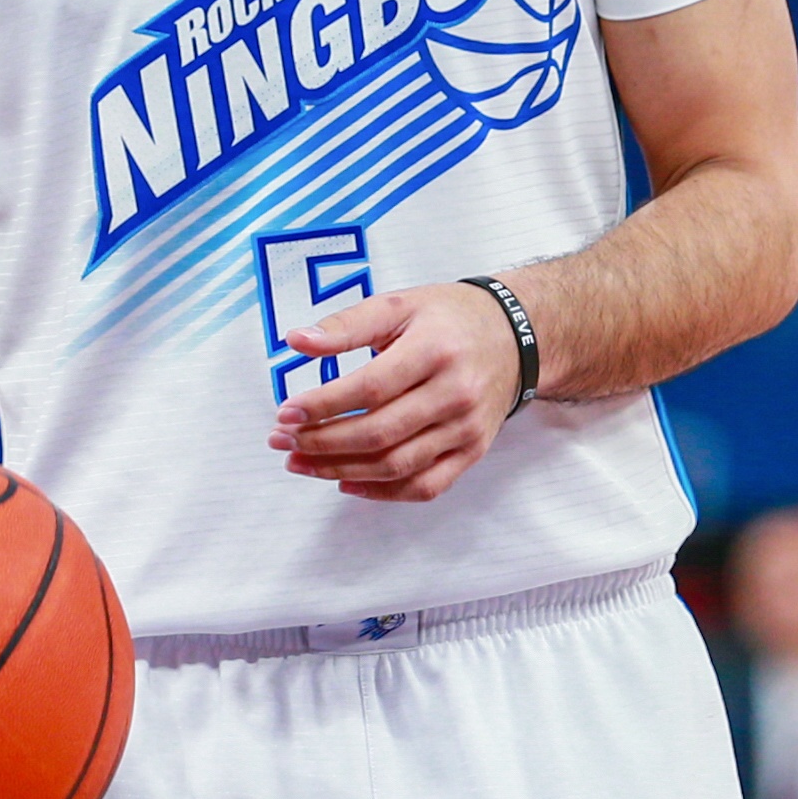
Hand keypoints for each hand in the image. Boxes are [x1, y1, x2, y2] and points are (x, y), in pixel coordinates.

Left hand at [267, 283, 521, 502]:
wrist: (516, 336)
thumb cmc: (449, 317)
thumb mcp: (398, 305)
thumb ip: (346, 325)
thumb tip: (296, 341)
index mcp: (434, 350)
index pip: (370, 388)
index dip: (324, 405)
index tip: (285, 411)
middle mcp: (454, 394)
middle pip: (379, 433)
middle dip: (322, 442)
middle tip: (282, 440)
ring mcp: (466, 429)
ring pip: (396, 465)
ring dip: (340, 470)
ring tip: (299, 462)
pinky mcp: (472, 452)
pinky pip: (425, 486)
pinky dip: (382, 493)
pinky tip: (345, 483)